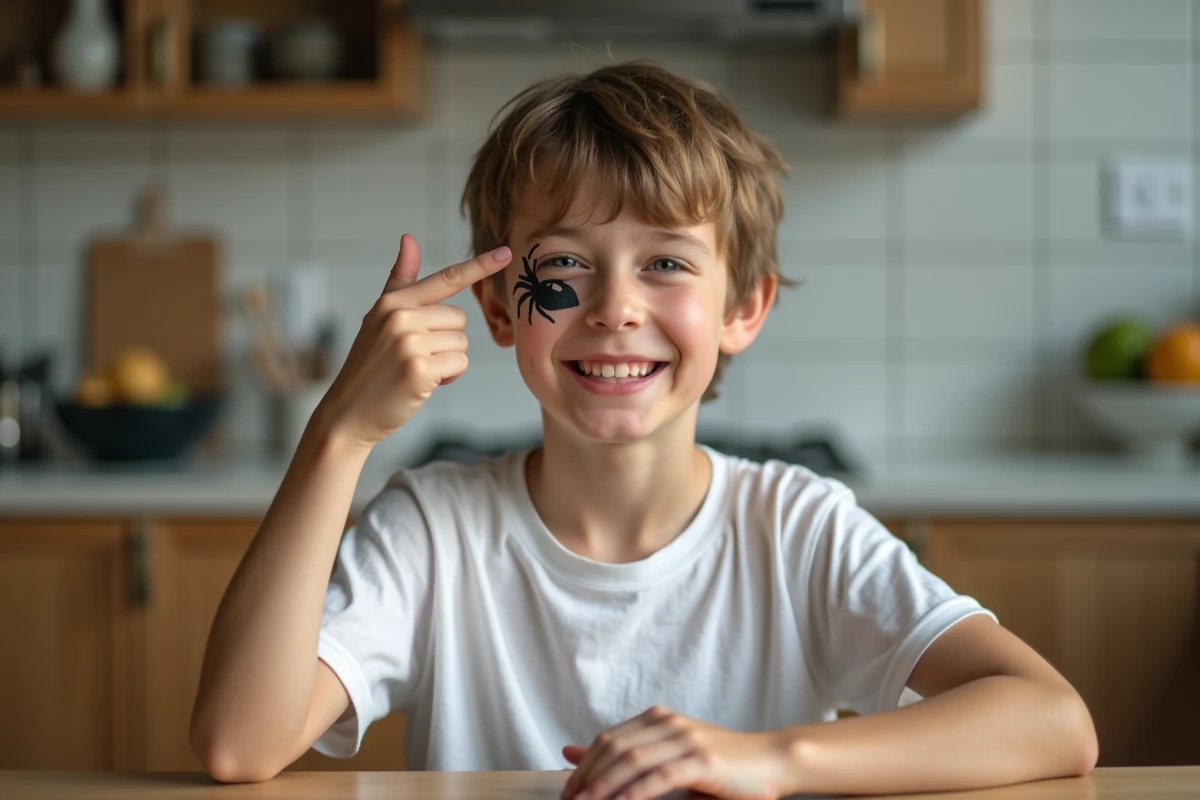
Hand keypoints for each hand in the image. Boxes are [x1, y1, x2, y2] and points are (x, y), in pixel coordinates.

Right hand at [313, 234, 510, 448]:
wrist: (349, 411)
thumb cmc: (370, 365)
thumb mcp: (379, 317)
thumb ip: (400, 279)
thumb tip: (409, 238)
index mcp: (393, 302)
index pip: (446, 279)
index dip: (479, 266)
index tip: (506, 253)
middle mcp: (400, 317)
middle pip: (459, 319)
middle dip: (447, 340)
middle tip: (418, 357)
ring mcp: (408, 343)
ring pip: (461, 343)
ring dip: (448, 361)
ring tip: (418, 370)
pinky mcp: (419, 370)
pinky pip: (459, 364)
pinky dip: (448, 377)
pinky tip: (423, 384)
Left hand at [561, 707, 794, 799]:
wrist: (772, 761)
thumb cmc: (722, 764)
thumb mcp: (668, 756)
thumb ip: (624, 755)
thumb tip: (570, 753)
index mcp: (658, 718)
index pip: (608, 739)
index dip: (583, 766)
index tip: (568, 792)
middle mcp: (669, 722)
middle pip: (614, 748)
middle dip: (587, 778)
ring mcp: (686, 739)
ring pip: (633, 760)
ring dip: (604, 786)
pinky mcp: (703, 760)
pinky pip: (661, 776)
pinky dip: (635, 793)